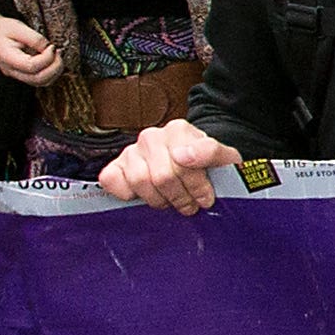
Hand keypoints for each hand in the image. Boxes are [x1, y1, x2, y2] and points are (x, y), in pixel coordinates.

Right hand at [0, 0, 62, 86]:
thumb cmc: (4, 29)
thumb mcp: (18, 27)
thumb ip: (35, 39)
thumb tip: (49, 49)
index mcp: (7, 58)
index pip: (32, 66)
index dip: (47, 58)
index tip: (52, 46)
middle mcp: (11, 70)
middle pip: (38, 79)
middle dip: (54, 67)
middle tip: (58, 52)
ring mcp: (16, 75)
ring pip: (40, 83)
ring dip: (54, 71)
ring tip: (57, 55)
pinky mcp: (22, 75)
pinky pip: (39, 80)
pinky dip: (50, 72)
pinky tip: (52, 59)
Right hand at [100, 121, 239, 214]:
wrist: (191, 167)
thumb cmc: (206, 165)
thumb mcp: (223, 158)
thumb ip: (211, 152)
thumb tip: (183, 156)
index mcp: (178, 130)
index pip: (184, 164)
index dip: (196, 187)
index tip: (205, 198)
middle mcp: (152, 137)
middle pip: (162, 177)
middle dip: (179, 197)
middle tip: (189, 205)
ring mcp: (131, 151)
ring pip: (139, 181)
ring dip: (158, 199)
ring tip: (170, 201)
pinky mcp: (115, 166)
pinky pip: (111, 180)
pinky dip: (126, 194)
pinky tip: (143, 196)